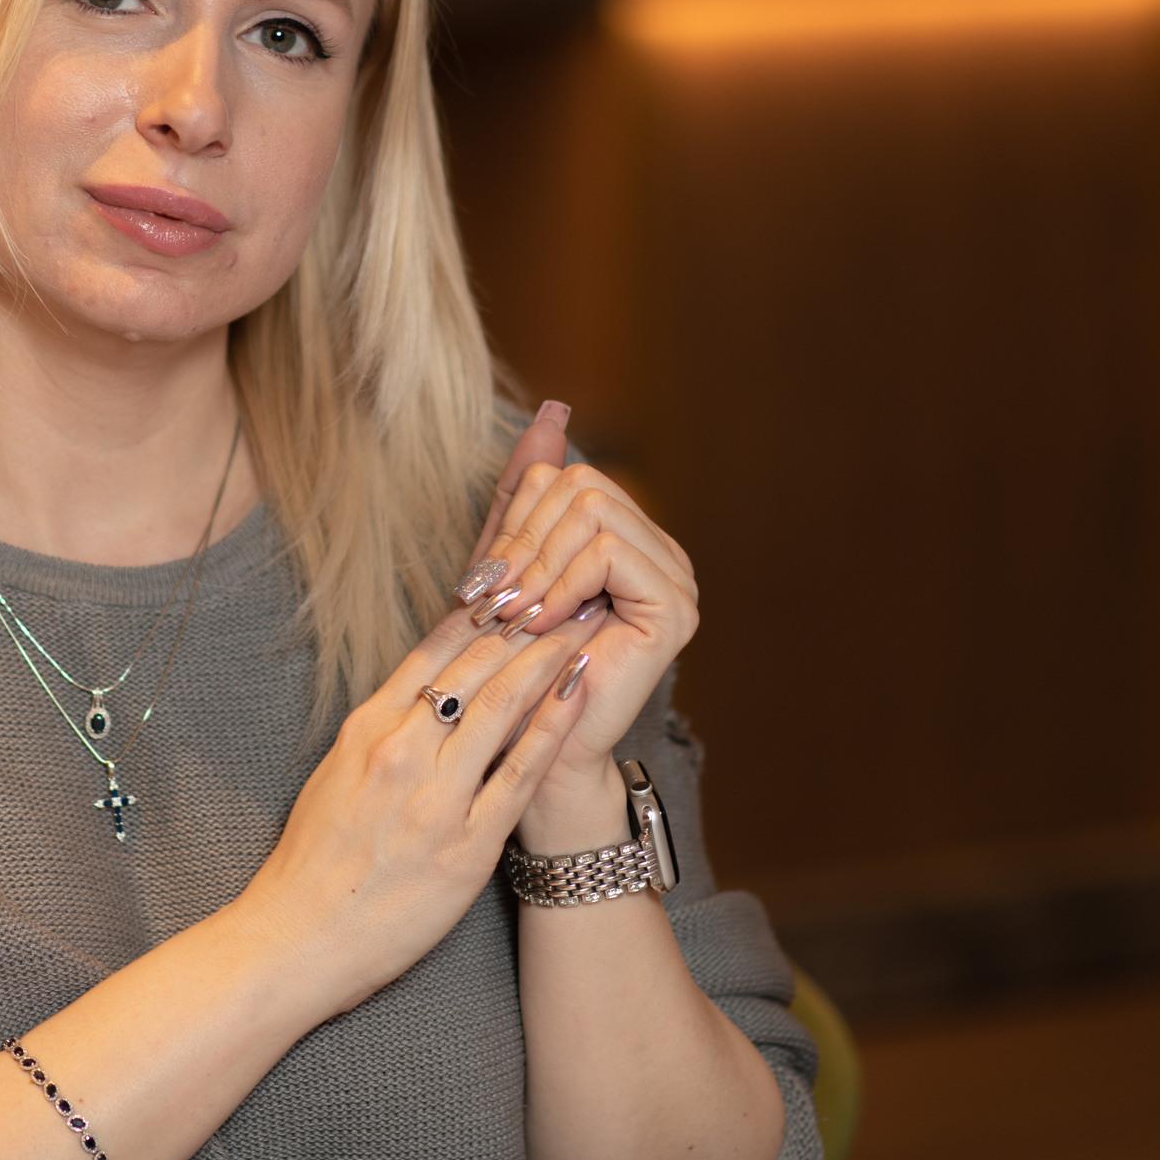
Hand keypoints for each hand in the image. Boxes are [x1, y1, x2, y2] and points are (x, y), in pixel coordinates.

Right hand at [236, 601, 600, 1016]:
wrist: (298, 939)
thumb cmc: (313, 861)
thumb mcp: (336, 773)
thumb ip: (381, 730)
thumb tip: (423, 690)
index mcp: (367, 727)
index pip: (433, 649)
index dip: (484, 611)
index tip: (521, 585)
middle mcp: (401, 750)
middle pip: (474, 666)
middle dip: (528, 621)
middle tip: (572, 588)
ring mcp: (436, 797)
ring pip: (500, 705)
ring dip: (549, 657)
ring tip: (586, 624)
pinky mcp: (466, 845)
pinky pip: (519, 774)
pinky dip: (552, 726)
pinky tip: (579, 693)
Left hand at [455, 405, 698, 841]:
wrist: (531, 749)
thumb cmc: (513, 666)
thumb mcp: (508, 566)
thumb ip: (525, 492)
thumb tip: (552, 410)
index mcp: (626, 536)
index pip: (565, 476)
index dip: (514, 520)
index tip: (483, 580)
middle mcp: (660, 551)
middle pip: (580, 485)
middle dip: (523, 541)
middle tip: (493, 599)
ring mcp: (676, 578)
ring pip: (593, 512)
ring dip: (537, 565)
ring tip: (514, 616)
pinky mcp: (676, 610)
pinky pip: (607, 552)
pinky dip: (561, 582)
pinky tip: (540, 623)